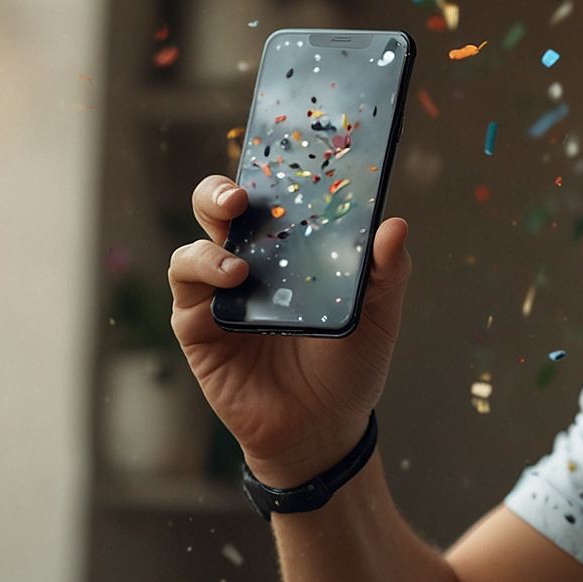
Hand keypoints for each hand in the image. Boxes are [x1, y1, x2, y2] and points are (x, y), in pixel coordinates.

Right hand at [167, 175, 411, 486]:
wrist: (322, 430)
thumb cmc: (350, 368)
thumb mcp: (379, 317)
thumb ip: (388, 272)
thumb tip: (396, 225)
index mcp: (293, 250)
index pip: (275, 198)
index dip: (272, 171)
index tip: (281, 151)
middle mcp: (252, 262)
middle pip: (222, 208)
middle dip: (223, 191)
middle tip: (241, 195)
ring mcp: (220, 292)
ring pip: (197, 242)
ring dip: (212, 236)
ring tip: (240, 258)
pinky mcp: (198, 325)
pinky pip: (187, 286)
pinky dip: (204, 272)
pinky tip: (233, 279)